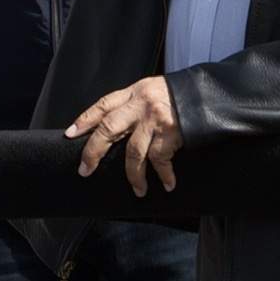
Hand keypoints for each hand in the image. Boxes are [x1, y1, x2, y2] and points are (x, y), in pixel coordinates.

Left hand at [67, 76, 183, 196]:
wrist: (209, 94)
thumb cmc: (179, 94)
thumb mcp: (151, 90)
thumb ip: (134, 105)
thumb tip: (114, 127)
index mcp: (133, 93)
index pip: (103, 106)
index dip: (85, 120)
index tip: (70, 134)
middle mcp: (140, 105)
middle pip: (108, 129)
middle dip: (94, 152)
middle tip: (85, 170)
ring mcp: (154, 120)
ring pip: (133, 153)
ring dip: (134, 176)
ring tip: (138, 190)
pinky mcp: (170, 134)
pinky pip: (160, 160)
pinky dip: (164, 175)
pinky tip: (167, 184)